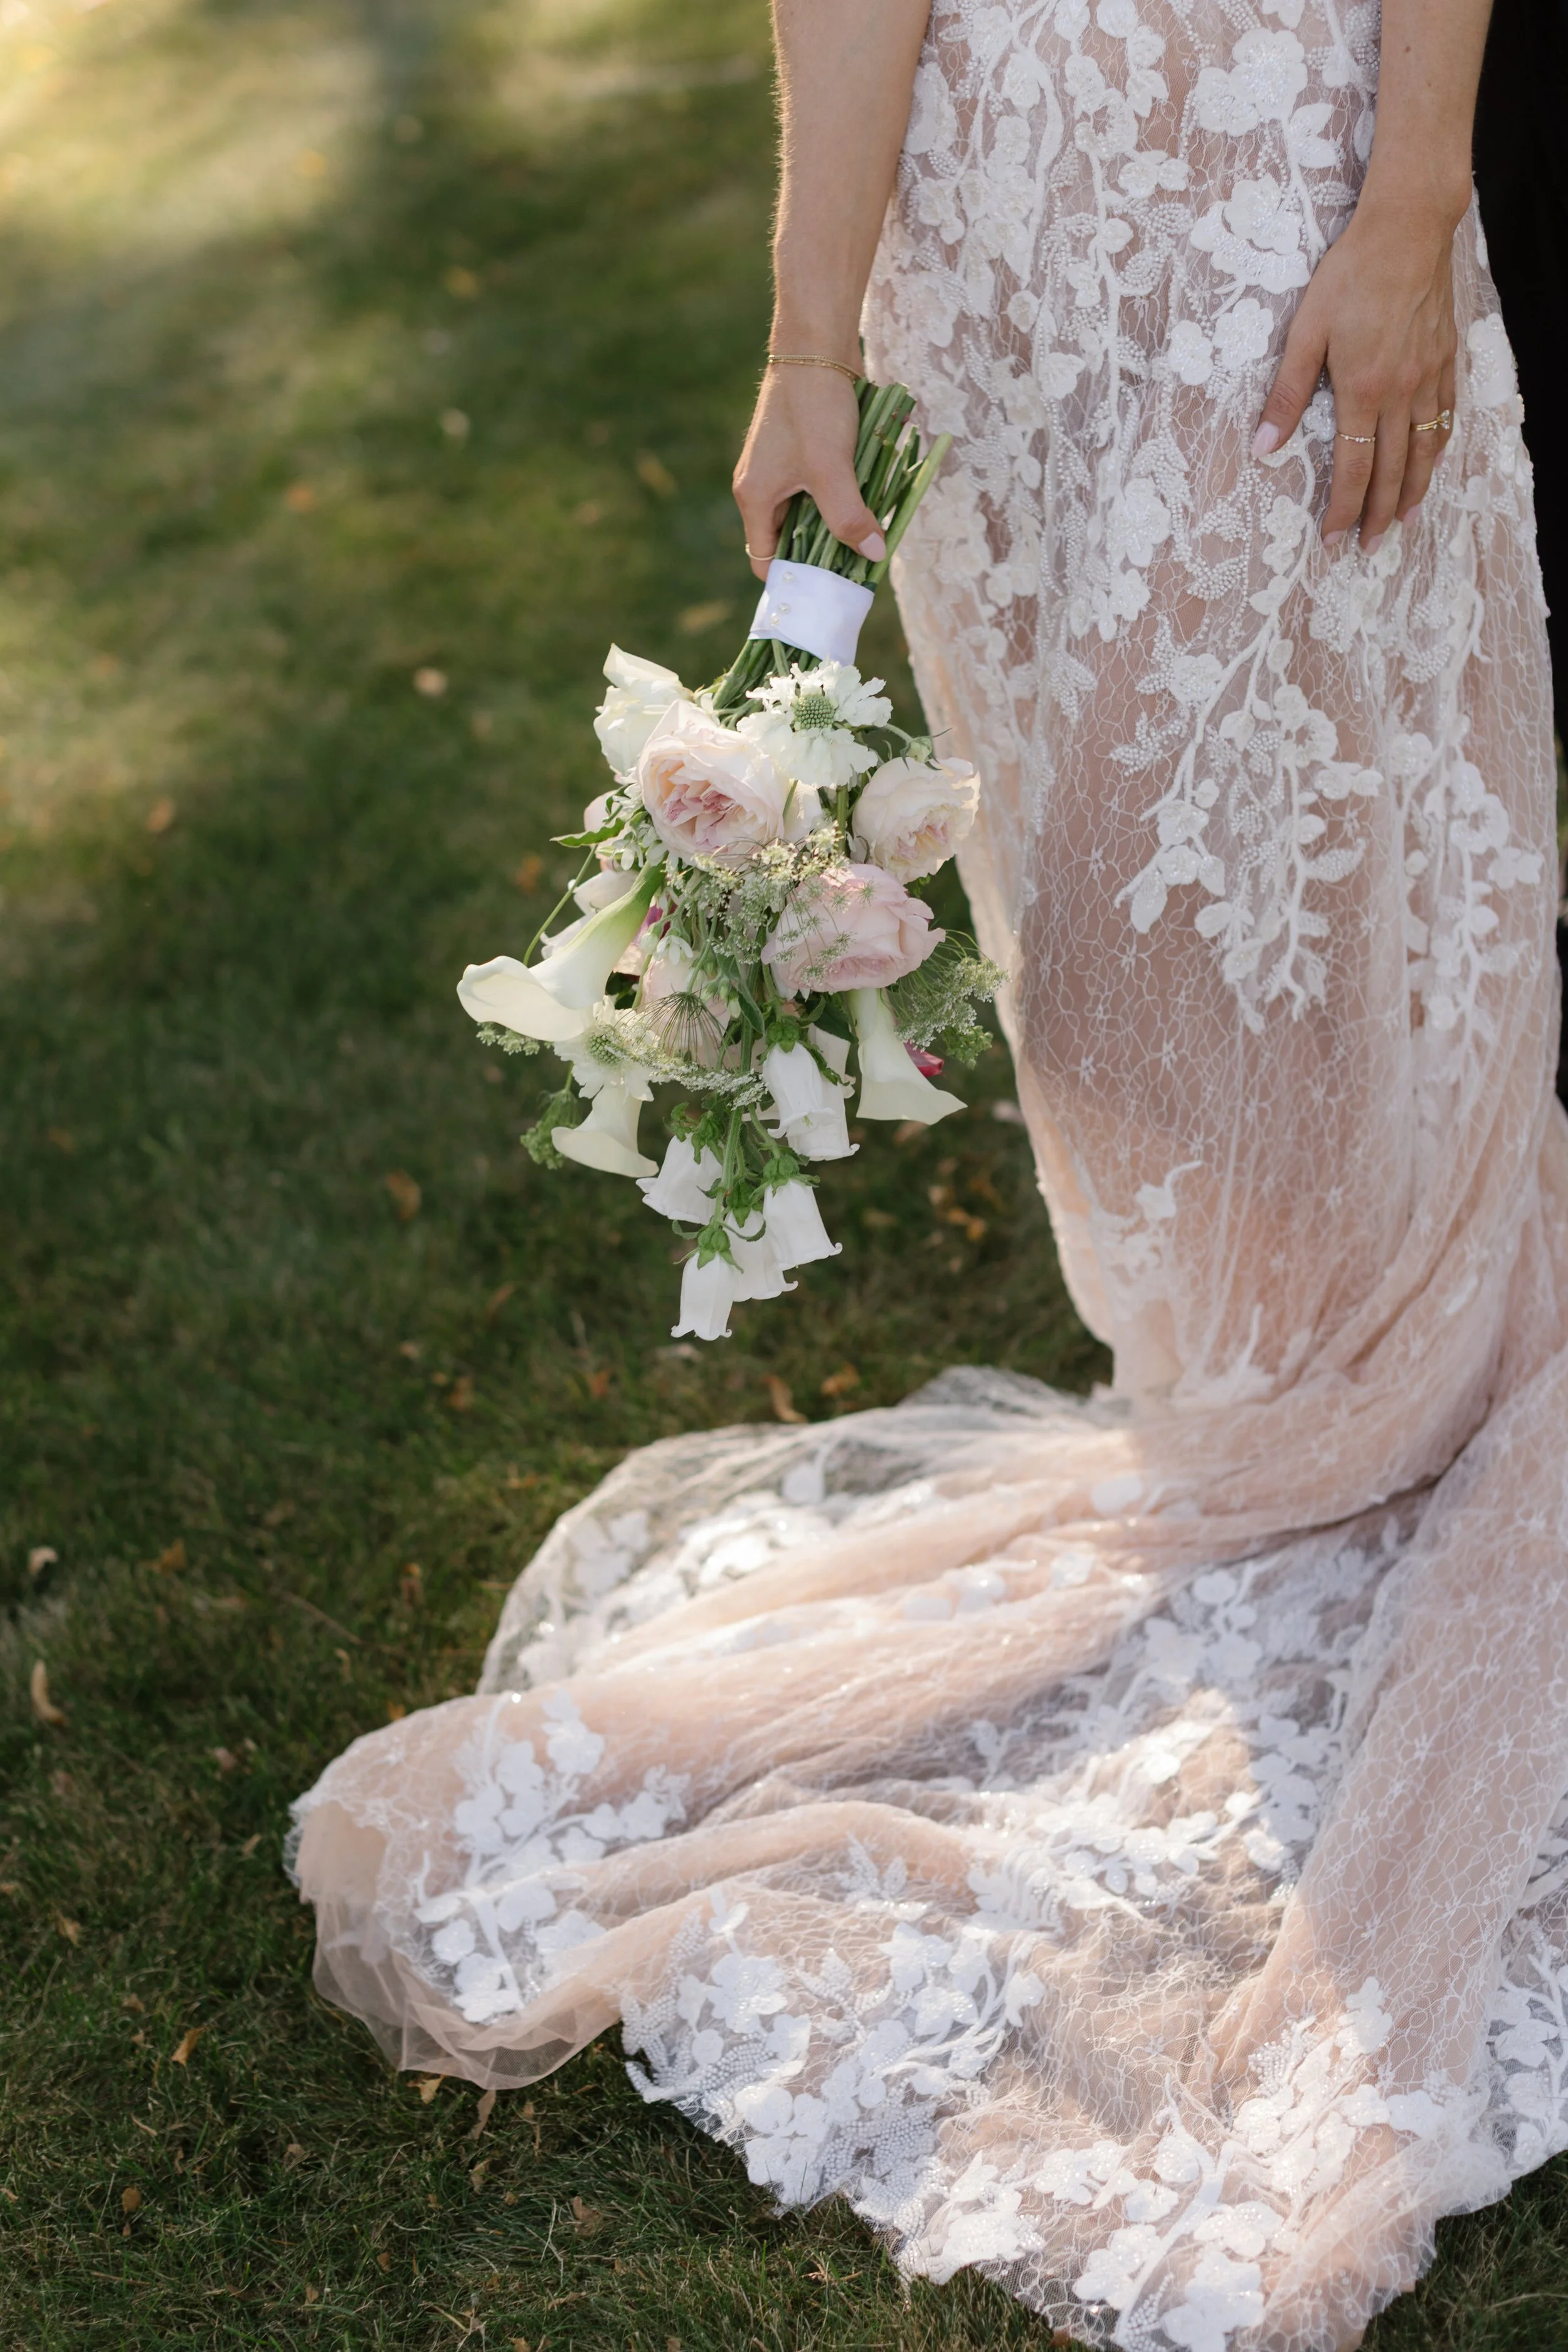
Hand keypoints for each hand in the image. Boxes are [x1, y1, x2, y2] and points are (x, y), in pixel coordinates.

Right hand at [733, 363, 885, 580]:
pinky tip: (871, 497)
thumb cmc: (814, 406)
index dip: (794, 578)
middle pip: (792, 540)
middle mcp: (762, 487)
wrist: (817, 343)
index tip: (829, 588)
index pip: (766, 559)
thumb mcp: (832, 470)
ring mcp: (782, 469)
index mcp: (754, 497)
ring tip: (871, 530)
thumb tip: (874, 555)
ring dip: (840, 522)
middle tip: (861, 563)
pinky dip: (844, 495)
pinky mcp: (803, 452)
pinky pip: (823, 488)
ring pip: (812, 513)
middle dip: (825, 552)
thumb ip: (849, 517)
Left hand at [1251, 195, 1459, 548]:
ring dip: (1412, 493)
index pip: (1352, 467)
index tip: (1332, 540)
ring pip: (1423, 452)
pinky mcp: (1444, 360)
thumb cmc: (1351, 273)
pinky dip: (1437, 451)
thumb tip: (1263, 446)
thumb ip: (1286, 392)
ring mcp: (1428, 377)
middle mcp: (1400, 392)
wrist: (1409, 228)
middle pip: (1390, 471)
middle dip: (1376, 515)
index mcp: (1362, 389)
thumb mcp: (1305, 330)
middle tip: (1366, 549)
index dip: (1341, 509)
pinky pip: (1444, 419)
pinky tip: (1430, 467)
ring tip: (1400, 524)